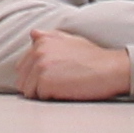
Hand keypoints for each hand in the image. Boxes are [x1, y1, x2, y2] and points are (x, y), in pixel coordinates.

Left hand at [18, 29, 133, 101]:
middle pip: (22, 80)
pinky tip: (66, 90)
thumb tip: (33, 34)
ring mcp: (40, 66)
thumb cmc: (94, 57)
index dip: (35, 77)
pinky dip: (51, 98)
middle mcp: (37, 51)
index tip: (52, 79)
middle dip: (36, 86)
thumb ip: (49, 37)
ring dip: (43, 93)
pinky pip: (39, 97)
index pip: (22, 66)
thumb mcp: (70, 39)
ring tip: (63, 87)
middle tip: (58, 85)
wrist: (111, 68)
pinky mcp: (45, 81)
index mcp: (41, 41)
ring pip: (28, 90)